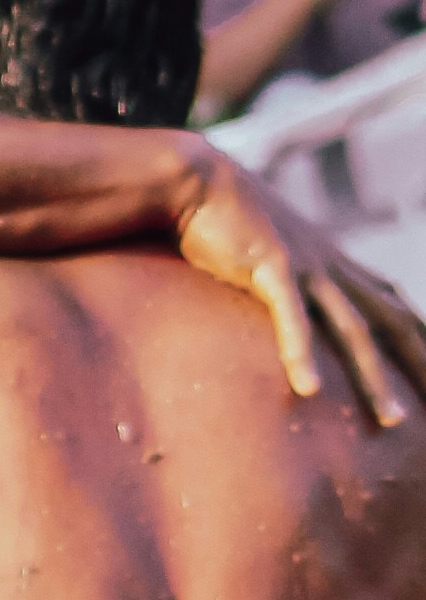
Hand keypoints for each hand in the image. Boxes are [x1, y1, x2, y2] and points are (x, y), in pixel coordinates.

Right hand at [175, 152, 425, 428]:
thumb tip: (284, 305)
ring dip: (375, 378)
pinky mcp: (270, 266)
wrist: (195, 177)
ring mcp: (305, 267)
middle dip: (420, 363)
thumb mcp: (267, 250)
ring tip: (394, 421)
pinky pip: (293, 317)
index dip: (419, 334)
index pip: (392, 303)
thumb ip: (284, 280)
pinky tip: (309, 389)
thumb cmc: (222, 216)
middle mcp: (330, 266)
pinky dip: (302, 353)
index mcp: (333, 262)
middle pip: (391, 322)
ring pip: (353, 330)